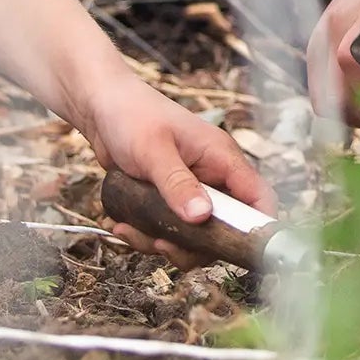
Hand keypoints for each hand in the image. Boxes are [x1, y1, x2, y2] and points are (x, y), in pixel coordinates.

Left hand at [82, 70, 273, 266]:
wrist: (102, 108)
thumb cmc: (132, 116)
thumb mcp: (154, 151)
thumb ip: (178, 184)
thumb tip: (202, 218)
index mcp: (222, 158)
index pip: (257, 196)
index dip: (257, 226)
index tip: (237, 251)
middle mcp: (212, 176)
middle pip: (224, 227)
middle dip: (195, 245)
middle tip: (164, 244)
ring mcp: (190, 189)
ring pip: (193, 235)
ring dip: (165, 243)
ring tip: (135, 232)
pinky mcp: (169, 199)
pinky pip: (168, 229)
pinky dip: (146, 235)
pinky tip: (123, 225)